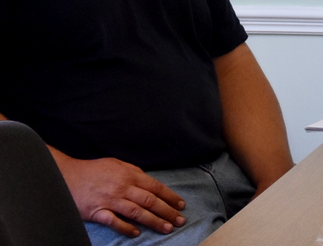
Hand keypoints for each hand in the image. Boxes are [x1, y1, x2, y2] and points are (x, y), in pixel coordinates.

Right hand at [53, 153, 185, 236]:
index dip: (170, 197)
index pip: (156, 187)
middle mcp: (122, 187)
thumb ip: (134, 172)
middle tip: (180, 221)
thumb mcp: (117, 164)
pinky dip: (126, 227)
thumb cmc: (94, 170)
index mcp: (130, 175)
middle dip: (167, 212)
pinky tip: (136, 233)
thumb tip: (150, 182)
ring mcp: (110, 200)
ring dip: (154, 221)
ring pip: (137, 212)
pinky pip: (114, 221)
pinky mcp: (97, 211)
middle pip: (150, 201)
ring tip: (166, 228)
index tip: (181, 206)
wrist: (66, 175)